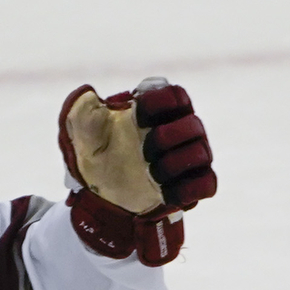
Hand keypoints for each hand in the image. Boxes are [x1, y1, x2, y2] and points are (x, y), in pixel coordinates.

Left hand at [60, 79, 214, 265]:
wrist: (104, 193)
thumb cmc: (98, 153)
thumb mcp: (82, 132)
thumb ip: (84, 112)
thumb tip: (90, 95)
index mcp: (157, 109)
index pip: (176, 95)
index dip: (160, 104)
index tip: (138, 116)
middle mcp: (181, 128)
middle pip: (193, 124)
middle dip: (168, 139)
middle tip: (144, 153)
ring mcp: (191, 156)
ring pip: (201, 154)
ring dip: (175, 165)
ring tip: (153, 175)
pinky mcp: (195, 183)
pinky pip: (207, 184)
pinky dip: (188, 190)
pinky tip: (165, 194)